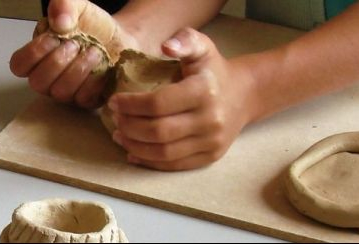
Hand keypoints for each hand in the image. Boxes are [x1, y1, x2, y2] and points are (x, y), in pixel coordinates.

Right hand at [9, 0, 137, 108]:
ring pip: (61, 92)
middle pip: (38, 82)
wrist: (122, 39)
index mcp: (38, 56)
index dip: (33, 53)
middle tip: (76, 44)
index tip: (54, 37)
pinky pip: (84, 98)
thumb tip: (59, 24)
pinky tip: (104, 65)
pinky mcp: (88, 100)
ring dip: (78, 70)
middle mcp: (49, 78)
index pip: (19, 65)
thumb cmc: (95, 26)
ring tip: (95, 51)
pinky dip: (94, 81)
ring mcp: (68, 92)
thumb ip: (63, 5)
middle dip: (58, 62)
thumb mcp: (78, 7)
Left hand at [108, 28, 255, 170]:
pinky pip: (175, 166)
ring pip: (164, 153)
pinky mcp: (211, 156)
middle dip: (129, 127)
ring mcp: (212, 141)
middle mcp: (210, 119)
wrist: (244, 95)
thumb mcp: (201, 47)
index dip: (131, 105)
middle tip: (115, 120)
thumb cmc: (214, 70)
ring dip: (135, 146)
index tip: (114, 102)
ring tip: (120, 136)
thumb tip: (165, 47)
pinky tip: (134, 152)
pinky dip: (150, 162)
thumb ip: (184, 41)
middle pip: (159, 131)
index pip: (159, 103)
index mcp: (204, 90)